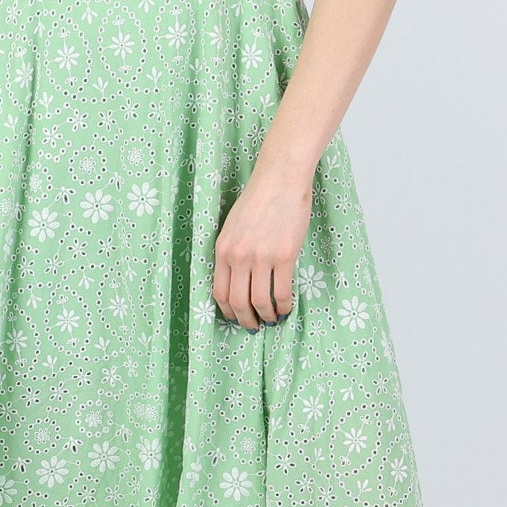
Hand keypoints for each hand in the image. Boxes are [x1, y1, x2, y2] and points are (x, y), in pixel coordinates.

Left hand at [212, 169, 312, 328]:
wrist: (280, 179)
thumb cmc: (259, 199)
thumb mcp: (233, 226)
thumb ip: (232, 252)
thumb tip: (239, 280)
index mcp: (222, 249)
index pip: (219, 292)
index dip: (227, 311)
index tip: (235, 318)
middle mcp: (238, 256)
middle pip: (238, 302)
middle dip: (246, 320)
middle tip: (254, 327)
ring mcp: (261, 257)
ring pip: (260, 302)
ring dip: (267, 316)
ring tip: (273, 320)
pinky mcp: (284, 256)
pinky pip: (282, 291)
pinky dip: (284, 305)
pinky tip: (287, 308)